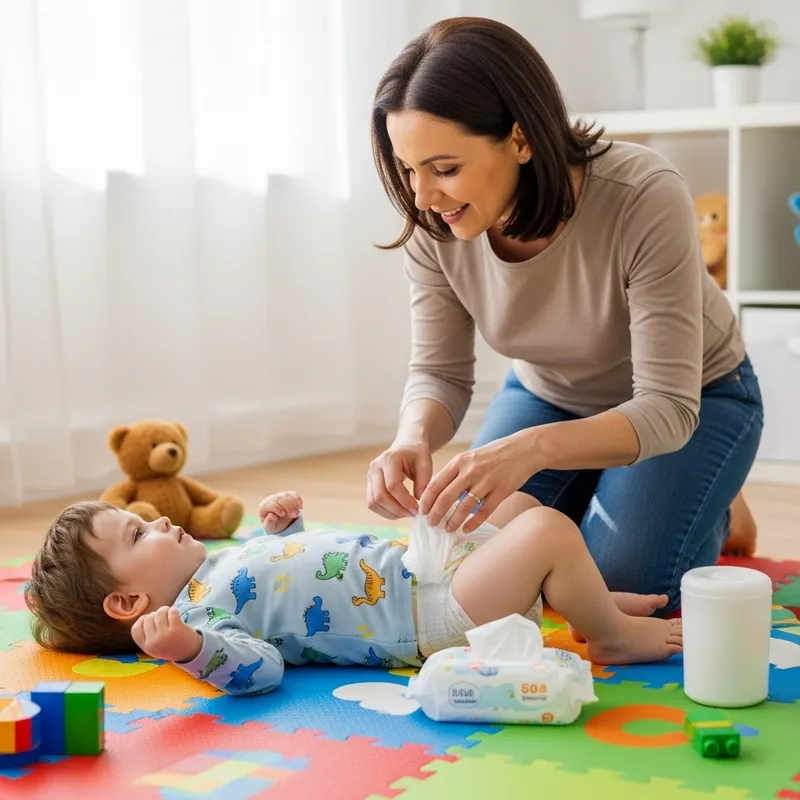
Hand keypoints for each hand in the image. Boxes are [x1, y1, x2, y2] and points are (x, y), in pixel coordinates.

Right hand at [131, 606, 201, 662]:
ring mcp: (165, 635)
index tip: (149, 619)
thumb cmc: (170, 645)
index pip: (135, 629)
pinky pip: (171, 611)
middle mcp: (154, 642)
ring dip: (164, 610)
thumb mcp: (154, 646)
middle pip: (148, 618)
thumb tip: (145, 617)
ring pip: (159, 613)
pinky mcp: (177, 629)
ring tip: (169, 613)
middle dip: (155, 614)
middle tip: (163, 617)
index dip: (141, 621)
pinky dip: (173, 610)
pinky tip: (175, 613)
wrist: (190, 652)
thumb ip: (147, 635)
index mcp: (147, 647)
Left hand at [258, 490, 302, 532]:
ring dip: (294, 504)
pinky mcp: (288, 495)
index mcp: (264, 506)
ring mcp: (280, 496)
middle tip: (293, 515)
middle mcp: (271, 499)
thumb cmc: (272, 525)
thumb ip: (269, 522)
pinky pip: (293, 494)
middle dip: (288, 507)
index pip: (270, 504)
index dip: (277, 508)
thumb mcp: (270, 527)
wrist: (279, 523)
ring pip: (287, 496)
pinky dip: (298, 499)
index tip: (283, 514)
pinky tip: (300, 506)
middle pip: (280, 499)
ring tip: (296, 514)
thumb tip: (271, 515)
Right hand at [367, 440, 432, 519]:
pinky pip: (373, 504)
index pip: (392, 486)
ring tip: (407, 513)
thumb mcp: (425, 464)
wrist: (406, 445)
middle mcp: (375, 467)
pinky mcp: (370, 485)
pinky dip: (386, 511)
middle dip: (397, 510)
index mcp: (389, 459)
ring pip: (373, 503)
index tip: (418, 508)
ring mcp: (370, 476)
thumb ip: (424, 483)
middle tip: (413, 514)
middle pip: (379, 496)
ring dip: (390, 513)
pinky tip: (400, 510)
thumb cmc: (417, 454)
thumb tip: (419, 504)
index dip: (405, 501)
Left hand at [419, 432, 537, 533]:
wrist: (524, 449)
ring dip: (453, 521)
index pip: (436, 484)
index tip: (422, 511)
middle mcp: (471, 471)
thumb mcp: (470, 457)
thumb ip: (455, 472)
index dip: (427, 500)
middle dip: (436, 514)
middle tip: (431, 524)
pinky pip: (484, 511)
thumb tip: (437, 492)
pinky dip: (473, 523)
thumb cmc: (493, 455)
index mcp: (460, 462)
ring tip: (448, 529)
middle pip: (446, 497)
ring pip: (464, 507)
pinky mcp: (502, 491)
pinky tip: (466, 529)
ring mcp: (487, 481)